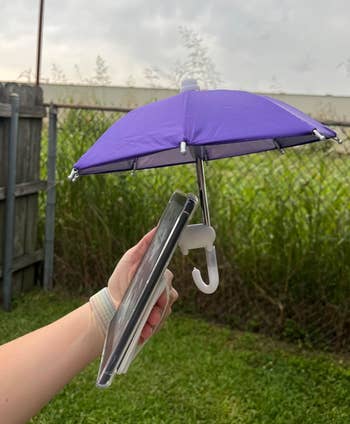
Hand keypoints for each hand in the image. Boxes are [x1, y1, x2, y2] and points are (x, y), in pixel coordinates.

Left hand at [107, 228, 177, 342]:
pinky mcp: (153, 321)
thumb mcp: (130, 259)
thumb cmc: (121, 279)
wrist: (109, 304)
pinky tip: (142, 334)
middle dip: (160, 307)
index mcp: (158, 276)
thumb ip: (144, 245)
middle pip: (169, 298)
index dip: (163, 290)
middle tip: (152, 314)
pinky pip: (157, 325)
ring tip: (146, 326)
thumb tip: (156, 229)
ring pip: (165, 312)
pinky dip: (149, 330)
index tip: (158, 297)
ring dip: (155, 320)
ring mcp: (159, 307)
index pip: (167, 280)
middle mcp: (163, 291)